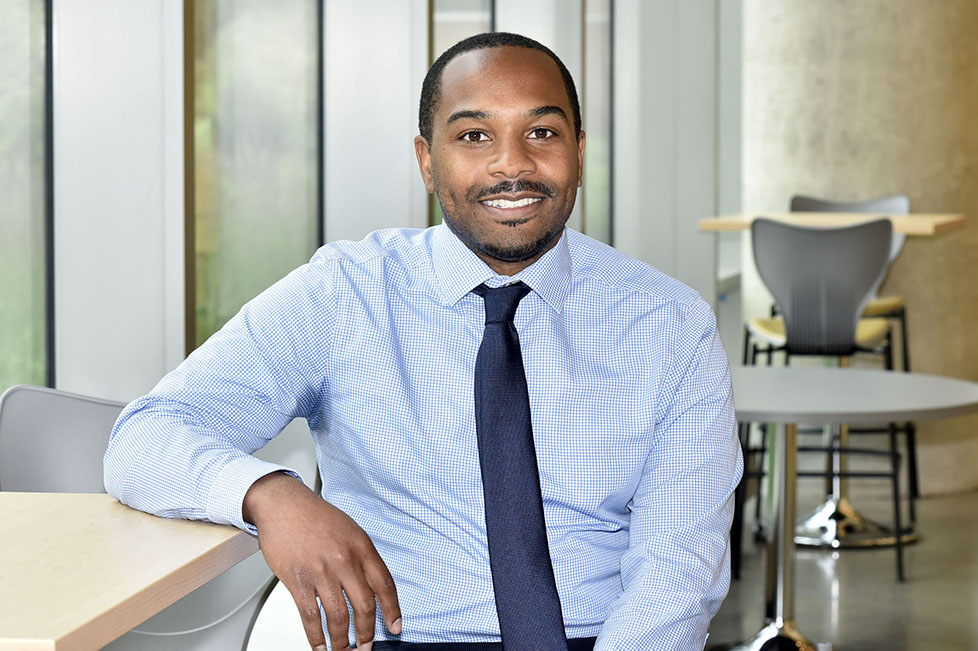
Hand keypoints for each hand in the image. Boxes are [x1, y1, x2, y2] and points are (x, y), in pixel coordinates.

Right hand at [243, 472, 401, 649]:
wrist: (282, 504)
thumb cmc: (315, 516)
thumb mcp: (349, 529)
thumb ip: (361, 556)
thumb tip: (370, 586)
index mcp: (362, 546)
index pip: (385, 585)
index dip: (392, 610)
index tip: (395, 627)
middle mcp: (345, 560)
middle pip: (364, 606)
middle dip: (366, 634)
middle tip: (366, 647)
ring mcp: (321, 572)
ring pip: (338, 617)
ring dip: (342, 641)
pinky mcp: (298, 580)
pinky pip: (310, 616)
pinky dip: (316, 637)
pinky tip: (320, 646)